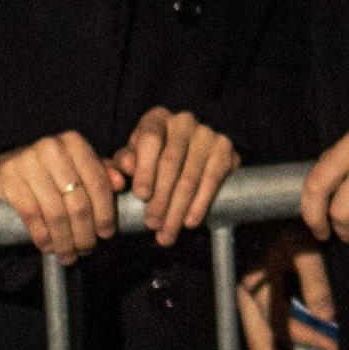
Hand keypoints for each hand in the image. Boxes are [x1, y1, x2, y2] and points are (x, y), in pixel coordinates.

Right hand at [0, 131, 123, 263]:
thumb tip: (120, 184)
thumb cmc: (51, 170)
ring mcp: (26, 161)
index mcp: (74, 143)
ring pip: (55, 212)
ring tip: (69, 254)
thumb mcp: (79, 166)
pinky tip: (48, 247)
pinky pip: (31, 214)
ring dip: (64, 240)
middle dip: (84, 232)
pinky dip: (42, 235)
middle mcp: (51, 148)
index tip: (107, 234)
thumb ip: (103, 174)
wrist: (5, 166)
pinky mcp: (7, 178)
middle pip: (78, 201)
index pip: (98, 183)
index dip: (105, 213)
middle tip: (87, 250)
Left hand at [112, 107, 239, 246]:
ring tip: (168, 231)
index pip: (150, 139)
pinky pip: (213, 180)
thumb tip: (126, 168)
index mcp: (156, 118)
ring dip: (178, 208)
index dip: (145, 169)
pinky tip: (190, 221)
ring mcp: (208, 133)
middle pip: (171, 161)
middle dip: (161, 198)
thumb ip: (123, 163)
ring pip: (191, 176)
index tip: (141, 196)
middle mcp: (184, 121)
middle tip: (153, 224)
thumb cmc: (152, 160)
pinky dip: (201, 203)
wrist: (189, 158)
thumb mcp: (132, 160)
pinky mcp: (226, 148)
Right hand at [237, 226, 336, 349]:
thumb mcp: (304, 247)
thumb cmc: (288, 226)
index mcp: (256, 285)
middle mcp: (247, 298)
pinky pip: (264, 337)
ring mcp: (247, 303)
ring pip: (261, 346)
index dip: (310, 339)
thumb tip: (326, 316)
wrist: (268, 212)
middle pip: (263, 346)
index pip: (282, 323)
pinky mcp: (253, 305)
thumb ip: (314, 280)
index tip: (336, 348)